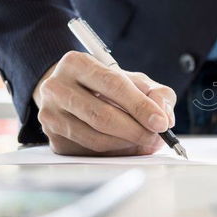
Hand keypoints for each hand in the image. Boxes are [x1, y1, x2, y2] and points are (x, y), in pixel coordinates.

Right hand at [33, 51, 176, 155]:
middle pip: (102, 116)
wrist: (74, 91)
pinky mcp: (53, 139)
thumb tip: (165, 118)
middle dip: (136, 131)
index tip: (161, 123)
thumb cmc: (109, 85)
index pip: (113, 85)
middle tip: (157, 138)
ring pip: (96, 138)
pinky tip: (128, 145)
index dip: (140, 106)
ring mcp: (50, 115)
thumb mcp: (136, 80)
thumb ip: (157, 94)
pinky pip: (90, 152)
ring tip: (146, 141)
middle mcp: (57, 88)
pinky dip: (116, 152)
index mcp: (77, 63)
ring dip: (128, 144)